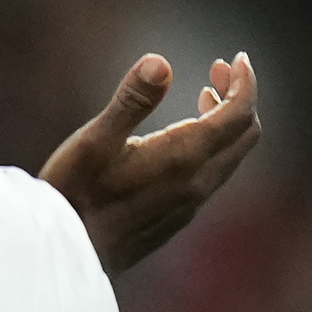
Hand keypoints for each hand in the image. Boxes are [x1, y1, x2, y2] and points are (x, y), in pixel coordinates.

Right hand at [40, 51, 260, 276]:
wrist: (66, 253)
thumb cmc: (75, 192)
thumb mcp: (95, 140)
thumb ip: (132, 100)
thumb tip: (160, 62)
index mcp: (183, 157)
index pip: (239, 114)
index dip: (245, 82)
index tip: (237, 58)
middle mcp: (197, 182)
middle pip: (245, 134)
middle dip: (239, 97)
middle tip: (218, 70)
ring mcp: (189, 203)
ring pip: (231, 156)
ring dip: (226, 122)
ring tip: (203, 96)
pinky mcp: (177, 216)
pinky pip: (213, 174)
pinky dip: (212, 145)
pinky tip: (181, 139)